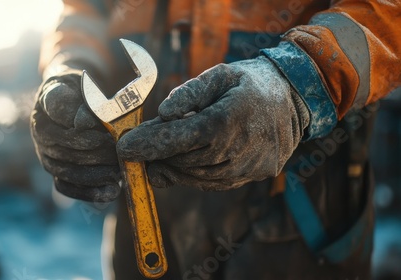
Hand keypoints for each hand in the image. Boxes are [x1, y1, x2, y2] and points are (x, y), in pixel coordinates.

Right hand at [31, 70, 120, 201]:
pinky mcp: (54, 170)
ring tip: (117, 174)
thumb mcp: (92, 86)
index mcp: (48, 99)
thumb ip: (88, 101)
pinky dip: (88, 192)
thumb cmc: (90, 91)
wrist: (82, 100)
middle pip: (64, 145)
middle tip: (119, 153)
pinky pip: (66, 186)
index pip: (58, 105)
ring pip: (65, 169)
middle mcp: (40, 128)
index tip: (100, 125)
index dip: (78, 117)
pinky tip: (110, 192)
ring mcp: (45, 152)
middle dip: (95, 152)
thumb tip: (83, 125)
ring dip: (94, 174)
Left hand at [117, 56, 309, 190]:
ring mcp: (246, 167)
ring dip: (172, 165)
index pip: (179, 138)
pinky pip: (212, 182)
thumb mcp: (221, 74)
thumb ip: (190, 93)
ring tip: (160, 152)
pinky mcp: (251, 176)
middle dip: (156, 155)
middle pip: (183, 160)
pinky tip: (183, 161)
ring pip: (195, 176)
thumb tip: (163, 114)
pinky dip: (192, 174)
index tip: (123, 149)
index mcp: (226, 120)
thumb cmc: (250, 83)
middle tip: (137, 146)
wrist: (294, 100)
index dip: (148, 145)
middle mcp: (236, 149)